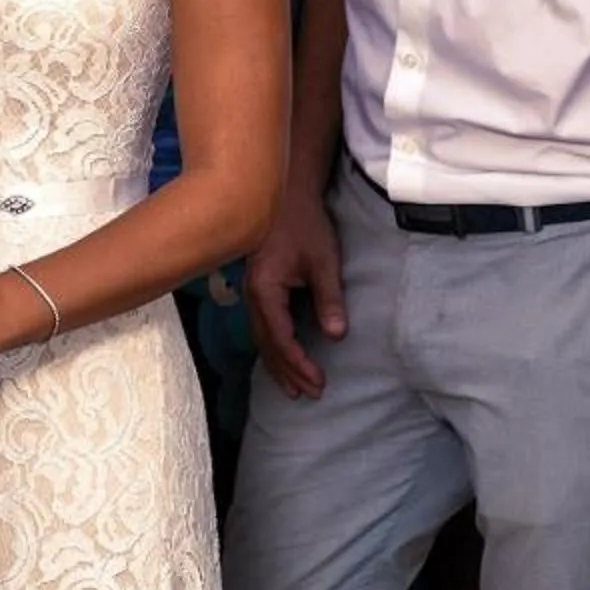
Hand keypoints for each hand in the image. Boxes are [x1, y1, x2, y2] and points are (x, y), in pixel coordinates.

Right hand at [244, 183, 345, 399]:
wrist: (285, 194)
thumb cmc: (305, 224)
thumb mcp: (323, 261)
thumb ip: (329, 299)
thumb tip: (337, 336)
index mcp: (265, 290)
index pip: (281, 338)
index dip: (299, 364)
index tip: (319, 382)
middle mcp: (253, 296)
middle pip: (267, 344)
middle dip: (288, 372)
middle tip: (309, 395)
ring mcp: (252, 293)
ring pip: (261, 338)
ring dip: (278, 365)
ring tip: (293, 390)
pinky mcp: (258, 288)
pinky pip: (261, 327)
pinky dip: (273, 348)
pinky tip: (281, 359)